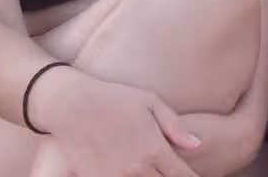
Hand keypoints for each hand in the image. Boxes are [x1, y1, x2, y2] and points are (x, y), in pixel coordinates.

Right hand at [47, 75, 201, 176]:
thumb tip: (197, 144)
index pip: (181, 175)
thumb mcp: (150, 102)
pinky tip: (130, 173)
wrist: (70, 104)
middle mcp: (137, 169)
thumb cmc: (112, 97)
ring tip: (151, 171)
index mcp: (154, 149)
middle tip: (171, 173)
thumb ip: (175, 126)